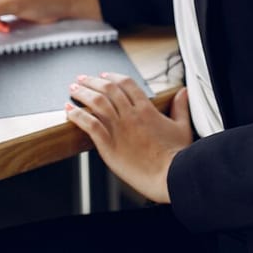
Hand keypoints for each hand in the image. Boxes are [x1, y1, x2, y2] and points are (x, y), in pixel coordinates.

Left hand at [66, 73, 191, 203]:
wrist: (170, 176)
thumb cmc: (178, 156)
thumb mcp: (182, 127)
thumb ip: (180, 107)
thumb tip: (183, 92)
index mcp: (146, 109)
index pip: (126, 84)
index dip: (113, 77)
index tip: (103, 75)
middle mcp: (130, 115)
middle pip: (108, 89)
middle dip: (92, 81)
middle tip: (81, 79)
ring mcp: (118, 128)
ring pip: (96, 102)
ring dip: (82, 93)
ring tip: (73, 89)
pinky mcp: (108, 144)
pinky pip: (89, 124)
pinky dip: (77, 115)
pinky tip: (69, 111)